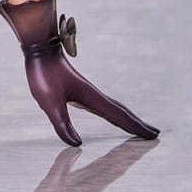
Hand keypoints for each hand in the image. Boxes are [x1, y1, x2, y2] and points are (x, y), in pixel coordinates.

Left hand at [0, 0, 158, 145]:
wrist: (38, 46)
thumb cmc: (44, 72)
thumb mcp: (50, 102)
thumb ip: (62, 124)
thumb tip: (77, 145)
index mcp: (91, 98)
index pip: (118, 116)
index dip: (135, 126)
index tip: (153, 135)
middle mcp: (92, 94)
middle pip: (119, 110)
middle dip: (135, 123)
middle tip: (153, 133)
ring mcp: (85, 90)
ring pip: (111, 106)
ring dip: (125, 117)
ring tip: (134, 126)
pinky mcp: (76, 87)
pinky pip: (100, 102)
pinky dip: (110, 110)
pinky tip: (105, 112)